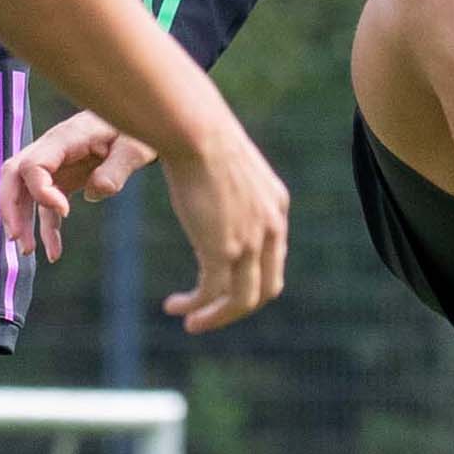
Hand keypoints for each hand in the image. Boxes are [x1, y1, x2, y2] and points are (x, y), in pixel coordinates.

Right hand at [1, 110, 155, 261]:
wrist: (141, 125)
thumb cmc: (137, 132)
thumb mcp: (135, 148)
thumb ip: (117, 169)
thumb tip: (95, 193)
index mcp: (67, 138)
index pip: (33, 164)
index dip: (41, 191)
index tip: (65, 211)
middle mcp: (53, 149)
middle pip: (14, 174)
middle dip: (11, 207)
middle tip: (17, 237)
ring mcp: (55, 165)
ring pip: (23, 192)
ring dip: (22, 222)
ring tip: (29, 252)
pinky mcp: (63, 180)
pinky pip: (45, 205)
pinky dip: (46, 228)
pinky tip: (54, 253)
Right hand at [155, 117, 290, 330]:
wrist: (196, 131)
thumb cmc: (200, 135)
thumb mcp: (225, 162)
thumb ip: (226, 184)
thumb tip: (206, 181)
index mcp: (276, 206)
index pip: (273, 258)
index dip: (250, 277)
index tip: (223, 284)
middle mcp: (271, 228)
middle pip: (266, 288)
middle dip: (238, 307)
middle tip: (212, 314)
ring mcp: (250, 242)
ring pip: (241, 300)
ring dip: (216, 317)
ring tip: (191, 323)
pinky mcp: (224, 250)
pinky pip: (213, 294)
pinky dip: (196, 307)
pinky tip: (176, 307)